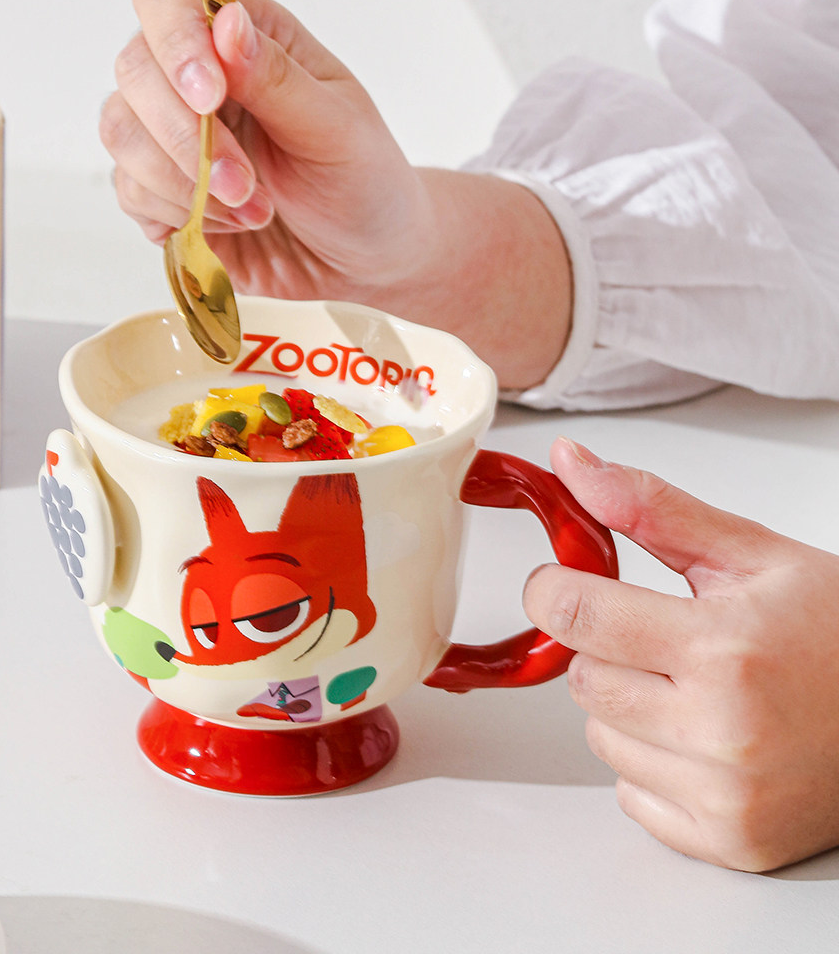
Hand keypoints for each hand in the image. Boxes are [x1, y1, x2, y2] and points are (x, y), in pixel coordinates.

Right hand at [100, 0, 571, 386]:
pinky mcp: (157, 187)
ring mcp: (168, 130)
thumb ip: (276, 77)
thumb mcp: (336, 126)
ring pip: (120, 131)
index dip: (174, 36)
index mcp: (243, 35)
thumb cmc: (362, 179)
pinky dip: (177, 213)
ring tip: (249, 209)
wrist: (363, 258)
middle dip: (185, 137)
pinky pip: (128, 190)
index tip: (210, 96)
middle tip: (245, 183)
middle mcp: (195, 73)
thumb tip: (226, 21)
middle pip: (134, 67)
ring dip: (181, 182)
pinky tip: (229, 225)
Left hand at [524, 437, 838, 870]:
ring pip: (601, 736)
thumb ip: (649, 507)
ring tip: (695, 689)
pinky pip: (632, 796)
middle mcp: (722, 729)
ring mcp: (728, 794)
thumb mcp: (752, 553)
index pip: (574, 614)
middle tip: (664, 638)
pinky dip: (654, 767)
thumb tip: (570, 463)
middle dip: (605, 649)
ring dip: (628, 709)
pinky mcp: (733, 842)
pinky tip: (705, 740)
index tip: (566, 582)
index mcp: (723, 648)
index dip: (554, 588)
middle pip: (580, 678)